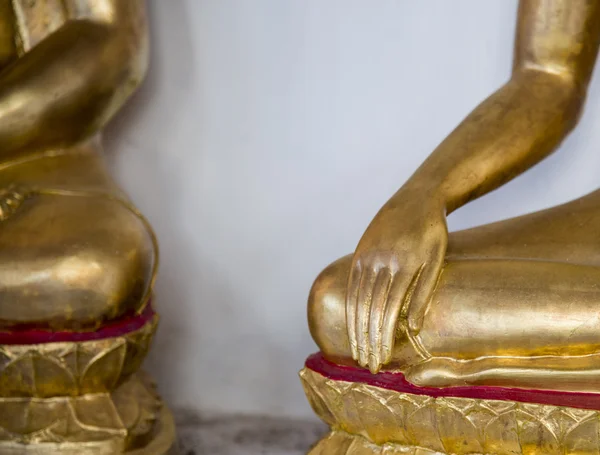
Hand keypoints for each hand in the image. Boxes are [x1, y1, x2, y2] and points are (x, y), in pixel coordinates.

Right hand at [346, 187, 446, 372]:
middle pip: (370, 309)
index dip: (383, 338)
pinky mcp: (359, 252)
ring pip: (357, 299)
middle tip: (368, 366)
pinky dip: (350, 308)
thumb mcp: (437, 259)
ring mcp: (367, 256)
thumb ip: (424, 292)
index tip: (382, 360)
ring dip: (356, 330)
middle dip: (368, 340)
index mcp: (405, 263)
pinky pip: (352, 285)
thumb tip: (412, 329)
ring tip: (357, 353)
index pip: (389, 310)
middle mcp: (382, 260)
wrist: (416, 198)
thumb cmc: (432, 232)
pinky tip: (350, 326)